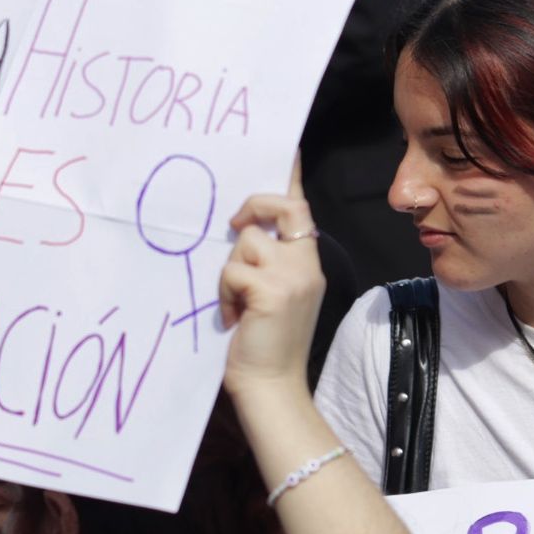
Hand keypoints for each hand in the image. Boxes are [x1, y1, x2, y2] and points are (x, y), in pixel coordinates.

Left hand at [217, 174, 323, 399]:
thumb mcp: (272, 294)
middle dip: (253, 207)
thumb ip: (267, 262)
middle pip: (283, 207)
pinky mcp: (272, 290)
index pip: (302, 208)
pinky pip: (233, 270)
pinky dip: (226, 294)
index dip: (291, 177)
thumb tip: (240, 229)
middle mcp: (307, 263)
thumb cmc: (263, 343)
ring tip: (236, 304)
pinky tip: (235, 318)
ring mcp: (294, 275)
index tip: (289, 148)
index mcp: (308, 263)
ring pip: (247, 241)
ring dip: (230, 270)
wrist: (271, 386)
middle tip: (232, 223)